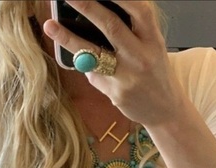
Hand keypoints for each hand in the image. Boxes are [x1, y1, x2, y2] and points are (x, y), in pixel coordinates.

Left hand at [43, 1, 184, 126]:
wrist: (164, 109)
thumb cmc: (154, 73)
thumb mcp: (151, 46)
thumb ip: (132, 30)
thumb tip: (96, 15)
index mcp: (153, 39)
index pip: (139, 9)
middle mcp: (141, 56)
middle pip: (112, 26)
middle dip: (87, 6)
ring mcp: (128, 76)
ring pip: (94, 54)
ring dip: (69, 38)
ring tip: (51, 26)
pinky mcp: (116, 93)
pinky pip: (93, 74)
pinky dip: (86, 66)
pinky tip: (86, 64)